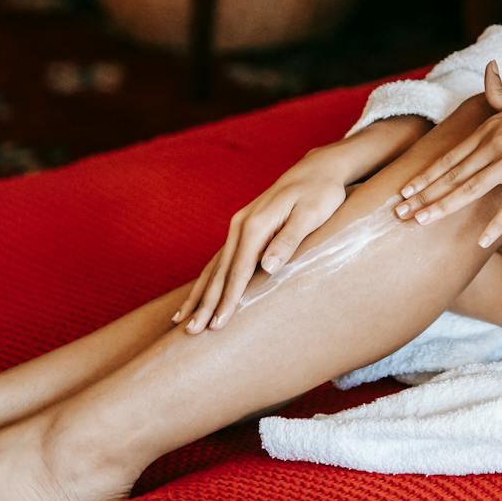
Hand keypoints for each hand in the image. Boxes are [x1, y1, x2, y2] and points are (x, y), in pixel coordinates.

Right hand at [173, 117, 428, 333]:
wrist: (317, 169)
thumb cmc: (321, 193)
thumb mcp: (312, 214)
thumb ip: (289, 240)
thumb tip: (268, 267)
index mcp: (256, 224)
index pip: (239, 270)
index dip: (228, 299)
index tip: (217, 324)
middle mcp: (241, 225)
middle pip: (219, 271)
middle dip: (204, 303)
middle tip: (190, 332)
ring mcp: (238, 226)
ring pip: (214, 266)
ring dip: (198, 294)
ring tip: (180, 320)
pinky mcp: (242, 229)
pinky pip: (219, 259)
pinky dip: (206, 279)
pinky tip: (197, 295)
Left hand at [394, 60, 501, 249]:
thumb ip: (497, 89)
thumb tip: (488, 66)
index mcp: (489, 129)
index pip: (449, 157)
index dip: (425, 175)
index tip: (404, 190)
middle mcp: (495, 144)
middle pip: (453, 175)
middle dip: (424, 195)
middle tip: (400, 213)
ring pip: (471, 188)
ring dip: (443, 206)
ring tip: (422, 221)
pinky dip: (495, 224)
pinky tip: (480, 241)